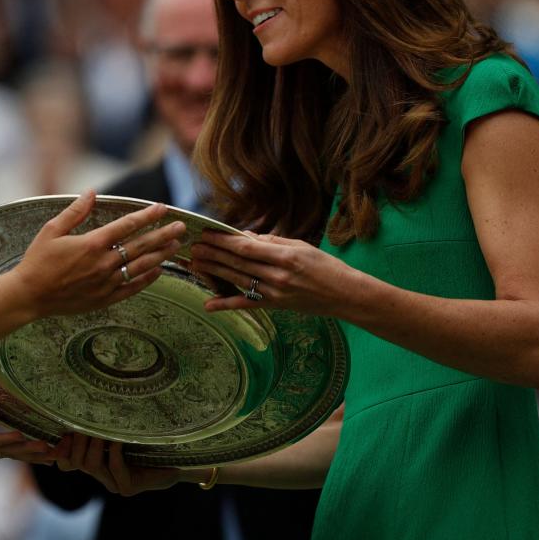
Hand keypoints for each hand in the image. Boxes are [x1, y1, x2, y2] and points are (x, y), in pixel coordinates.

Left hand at [0, 395, 52, 462]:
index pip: (9, 443)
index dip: (30, 445)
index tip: (51, 445)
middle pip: (14, 452)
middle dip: (37, 453)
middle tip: (61, 453)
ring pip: (7, 449)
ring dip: (29, 449)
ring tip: (50, 449)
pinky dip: (8, 441)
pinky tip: (24, 439)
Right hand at [9, 191, 185, 317]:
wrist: (29, 296)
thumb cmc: (38, 261)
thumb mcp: (52, 230)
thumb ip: (75, 212)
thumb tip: (92, 192)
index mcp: (91, 244)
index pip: (127, 226)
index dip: (147, 215)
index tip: (162, 208)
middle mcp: (103, 263)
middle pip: (141, 246)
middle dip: (163, 234)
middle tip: (181, 227)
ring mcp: (106, 282)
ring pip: (141, 266)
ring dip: (161, 255)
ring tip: (176, 246)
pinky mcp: (104, 298)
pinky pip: (132, 287)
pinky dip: (147, 279)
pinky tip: (159, 271)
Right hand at [53, 434, 179, 496]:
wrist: (177, 457)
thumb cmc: (146, 437)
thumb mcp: (120, 427)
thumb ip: (100, 422)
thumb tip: (77, 400)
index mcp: (94, 462)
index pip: (65, 462)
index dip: (58, 450)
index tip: (63, 430)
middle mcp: (101, 475)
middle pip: (75, 462)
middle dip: (78, 440)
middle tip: (85, 422)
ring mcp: (113, 484)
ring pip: (91, 465)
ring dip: (94, 443)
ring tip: (100, 427)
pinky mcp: (128, 488)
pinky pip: (114, 468)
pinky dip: (114, 451)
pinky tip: (118, 439)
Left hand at [191, 230, 356, 314]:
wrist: (345, 295)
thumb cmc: (325, 266)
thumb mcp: (301, 246)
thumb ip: (271, 242)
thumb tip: (244, 236)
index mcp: (285, 256)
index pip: (246, 247)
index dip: (223, 241)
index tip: (207, 233)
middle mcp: (278, 275)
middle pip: (238, 263)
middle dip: (213, 253)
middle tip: (193, 246)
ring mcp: (275, 293)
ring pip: (238, 280)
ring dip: (214, 272)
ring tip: (195, 263)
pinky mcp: (275, 306)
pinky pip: (246, 304)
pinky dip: (226, 305)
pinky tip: (208, 304)